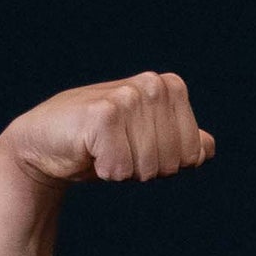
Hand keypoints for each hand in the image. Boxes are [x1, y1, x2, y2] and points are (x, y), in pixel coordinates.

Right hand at [0, 71, 214, 188]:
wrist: (47, 144)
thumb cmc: (100, 144)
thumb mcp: (146, 143)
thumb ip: (180, 143)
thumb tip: (208, 147)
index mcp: (169, 87)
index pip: (192, 154)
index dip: (165, 164)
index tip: (137, 148)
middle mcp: (151, 84)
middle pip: (173, 163)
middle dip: (145, 169)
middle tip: (118, 151)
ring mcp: (127, 95)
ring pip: (149, 167)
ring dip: (124, 170)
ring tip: (104, 149)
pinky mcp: (103, 113)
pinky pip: (122, 168)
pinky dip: (105, 171)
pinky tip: (89, 151)